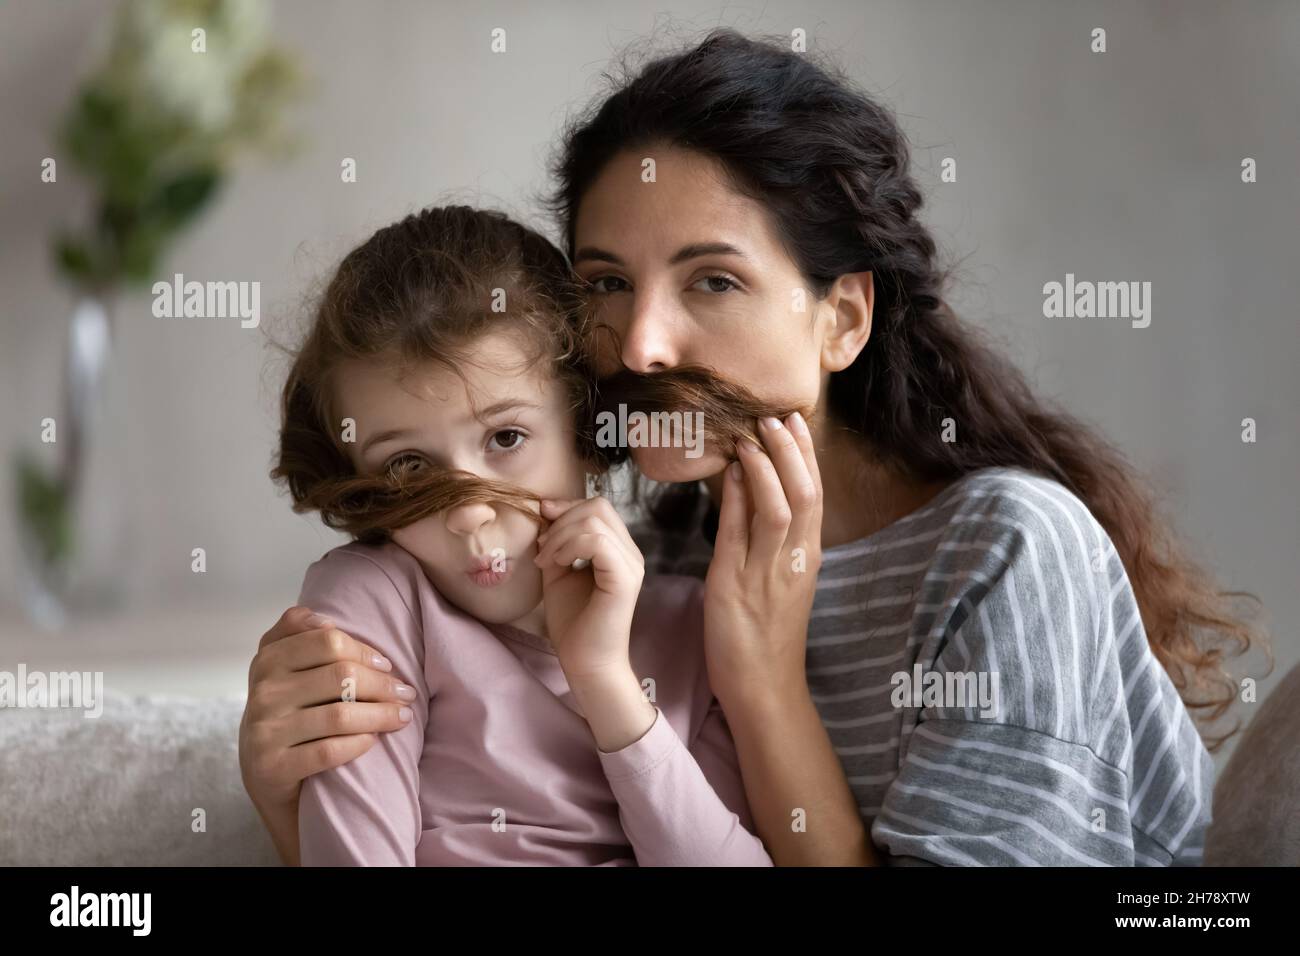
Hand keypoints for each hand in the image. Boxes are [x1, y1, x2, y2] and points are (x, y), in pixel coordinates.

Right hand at [238, 605, 414, 863]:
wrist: (265, 775)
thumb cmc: (288, 712)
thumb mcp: (284, 668)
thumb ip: (298, 632)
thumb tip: (326, 617)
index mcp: (268, 659)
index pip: (328, 641)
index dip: (366, 651)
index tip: (388, 665)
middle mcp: (262, 691)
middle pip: (340, 675)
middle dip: (383, 684)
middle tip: (406, 693)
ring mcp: (264, 730)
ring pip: (339, 714)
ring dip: (382, 715)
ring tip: (403, 716)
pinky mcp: (272, 767)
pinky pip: (329, 750)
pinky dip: (359, 743)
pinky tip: (373, 740)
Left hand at [533, 496, 644, 680]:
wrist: (585, 662)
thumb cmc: (573, 623)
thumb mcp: (558, 570)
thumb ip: (556, 541)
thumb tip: (547, 510)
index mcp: (618, 549)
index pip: (597, 507)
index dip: (566, 506)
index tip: (541, 520)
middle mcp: (630, 553)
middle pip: (598, 506)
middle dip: (562, 520)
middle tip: (543, 549)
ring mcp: (631, 564)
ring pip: (595, 520)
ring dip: (561, 535)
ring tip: (546, 561)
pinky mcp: (625, 579)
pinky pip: (597, 542)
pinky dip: (570, 547)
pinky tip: (557, 564)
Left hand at [704, 412, 822, 710]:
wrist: (763, 688)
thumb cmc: (768, 636)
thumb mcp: (782, 581)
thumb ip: (775, 540)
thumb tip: (758, 492)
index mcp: (808, 557)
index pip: (815, 495)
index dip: (805, 456)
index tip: (794, 422)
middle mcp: (794, 561)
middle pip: (805, 494)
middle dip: (791, 452)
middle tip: (775, 416)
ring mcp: (767, 573)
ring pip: (779, 509)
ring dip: (766, 468)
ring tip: (752, 435)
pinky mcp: (735, 587)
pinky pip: (740, 535)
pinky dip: (736, 499)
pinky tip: (729, 473)